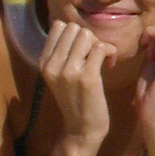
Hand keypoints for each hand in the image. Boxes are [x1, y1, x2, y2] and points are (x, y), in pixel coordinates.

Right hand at [39, 20, 116, 146]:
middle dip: (89, 38)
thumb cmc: (75, 100)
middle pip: (74, 28)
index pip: (58, 26)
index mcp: (43, 62)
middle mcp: (52, 65)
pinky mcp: (87, 78)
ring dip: (100, 44)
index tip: (83, 50)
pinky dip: (111, 52)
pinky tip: (110, 66)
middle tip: (95, 56)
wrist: (81, 129)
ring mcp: (68, 71)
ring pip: (87, 35)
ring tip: (102, 61)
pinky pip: (101, 48)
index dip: (75, 34)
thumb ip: (63, 54)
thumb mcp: (60, 75)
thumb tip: (75, 29)